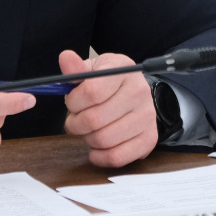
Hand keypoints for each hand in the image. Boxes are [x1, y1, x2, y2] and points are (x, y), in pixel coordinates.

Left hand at [60, 50, 158, 166]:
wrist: (133, 94)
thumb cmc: (107, 83)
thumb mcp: (92, 70)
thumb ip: (76, 69)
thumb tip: (65, 57)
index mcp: (123, 71)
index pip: (91, 92)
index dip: (73, 102)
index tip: (72, 102)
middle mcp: (140, 92)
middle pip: (94, 119)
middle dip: (76, 123)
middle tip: (76, 120)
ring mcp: (147, 117)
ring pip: (103, 140)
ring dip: (87, 139)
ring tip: (89, 130)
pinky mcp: (149, 139)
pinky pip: (117, 157)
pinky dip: (100, 156)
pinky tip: (97, 147)